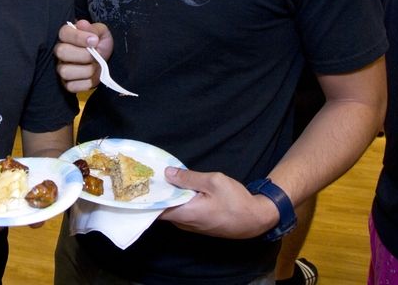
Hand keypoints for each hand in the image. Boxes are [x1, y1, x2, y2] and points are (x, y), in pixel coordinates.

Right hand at [55, 20, 113, 92]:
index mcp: (67, 36)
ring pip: (65, 71)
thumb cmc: (100, 45)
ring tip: (94, 67)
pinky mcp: (66, 83)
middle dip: (83, 55)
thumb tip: (82, 24)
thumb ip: (94, 29)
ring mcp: (62, 68)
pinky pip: (71, 86)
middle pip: (61, 52)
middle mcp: (60, 51)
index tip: (95, 40)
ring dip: (85, 71)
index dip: (79, 37)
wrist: (106, 62)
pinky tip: (91, 77)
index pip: (64, 33)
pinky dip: (85, 83)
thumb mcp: (102, 33)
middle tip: (95, 55)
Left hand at [158, 167, 278, 239]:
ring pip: (172, 210)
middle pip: (162, 209)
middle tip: (150, 174)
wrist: (255, 219)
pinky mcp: (198, 223)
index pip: (156, 210)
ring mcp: (191, 225)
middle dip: (157, 193)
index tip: (141, 182)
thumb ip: (189, 178)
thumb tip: (167, 172)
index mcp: (186, 214)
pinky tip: (179, 187)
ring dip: (168, 196)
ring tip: (162, 177)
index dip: (147, 196)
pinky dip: (178, 200)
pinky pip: (181, 211)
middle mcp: (185, 223)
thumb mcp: (214, 182)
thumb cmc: (236, 201)